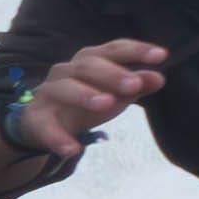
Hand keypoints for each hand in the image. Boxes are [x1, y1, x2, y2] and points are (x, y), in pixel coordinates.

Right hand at [14, 38, 169, 158]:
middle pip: (88, 66)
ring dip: (85, 95)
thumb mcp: (114, 93)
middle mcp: (67, 71)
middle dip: (113, 74)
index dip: (136, 50)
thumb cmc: (86, 100)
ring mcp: (49, 92)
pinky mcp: (36, 117)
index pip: (114, 49)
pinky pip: (45, 126)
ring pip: (64, 88)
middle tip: (135, 84)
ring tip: (107, 104)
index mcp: (90, 60)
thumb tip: (159, 78)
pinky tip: (73, 149)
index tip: (161, 55)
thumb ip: (136, 84)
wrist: (43, 122)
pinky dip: (58, 137)